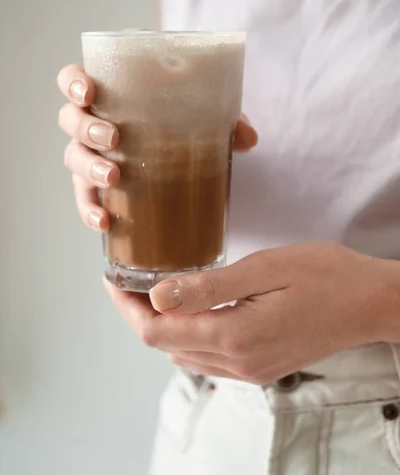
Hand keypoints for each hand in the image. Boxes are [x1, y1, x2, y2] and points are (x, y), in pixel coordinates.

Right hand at [57, 64, 257, 230]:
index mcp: (110, 94)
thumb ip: (227, 118)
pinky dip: (90, 210)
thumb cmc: (181, 122)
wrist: (180, 152)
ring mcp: (91, 156)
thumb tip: (249, 138)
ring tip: (114, 178)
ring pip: (74, 159)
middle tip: (114, 138)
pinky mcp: (98, 188)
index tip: (88, 93)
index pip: (73, 80)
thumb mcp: (205, 113)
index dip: (72, 84)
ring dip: (89, 169)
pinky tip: (105, 222)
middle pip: (70, 121)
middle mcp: (92, 123)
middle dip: (86, 129)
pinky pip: (84, 199)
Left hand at [105, 243, 388, 383]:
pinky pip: (208, 359)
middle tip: (129, 279)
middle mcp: (238, 362)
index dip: (127, 307)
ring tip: (152, 291)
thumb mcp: (265, 269)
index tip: (113, 278)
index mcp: (234, 336)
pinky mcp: (261, 367)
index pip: (156, 331)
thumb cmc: (325, 276)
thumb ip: (209, 287)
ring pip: (184, 354)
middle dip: (139, 314)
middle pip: (165, 345)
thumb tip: (157, 297)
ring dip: (162, 326)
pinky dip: (188, 336)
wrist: (371, 303)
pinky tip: (191, 311)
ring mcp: (250, 369)